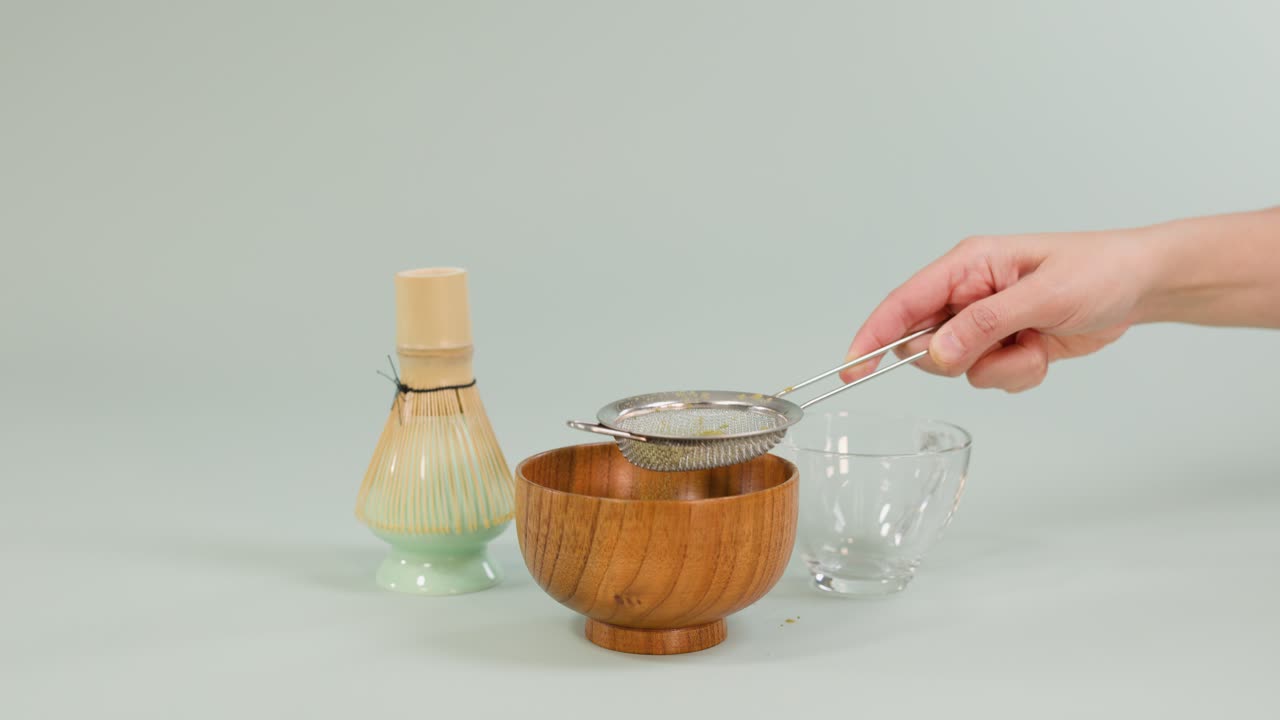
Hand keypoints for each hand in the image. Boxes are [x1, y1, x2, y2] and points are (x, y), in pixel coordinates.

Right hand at [841, 230, 1157, 391]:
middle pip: (924, 343)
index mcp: (967, 266)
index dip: (872, 336)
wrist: (1141, 286)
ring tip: (1036, 342)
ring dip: (998, 367)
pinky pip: (988, 378)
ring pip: (958, 367)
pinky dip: (1017, 374)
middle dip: (958, 356)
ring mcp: (984, 322)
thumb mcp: (1043, 296)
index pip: (903, 303)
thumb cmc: (1098, 271)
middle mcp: (967, 294)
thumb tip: (937, 353)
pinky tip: (1044, 350)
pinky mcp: (1003, 344)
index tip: (852, 370)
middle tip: (1002, 342)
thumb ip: (985, 325)